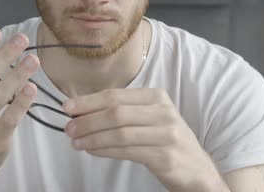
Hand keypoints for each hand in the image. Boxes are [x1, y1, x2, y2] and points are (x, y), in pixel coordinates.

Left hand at [62, 88, 225, 191]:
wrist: (196, 167)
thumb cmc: (163, 140)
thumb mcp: (148, 118)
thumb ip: (120, 111)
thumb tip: (80, 110)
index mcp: (156, 97)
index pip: (115, 96)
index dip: (88, 101)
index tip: (67, 107)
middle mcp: (163, 112)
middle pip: (116, 113)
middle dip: (88, 120)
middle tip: (69, 128)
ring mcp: (166, 134)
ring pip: (119, 133)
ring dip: (93, 138)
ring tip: (76, 142)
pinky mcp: (165, 156)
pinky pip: (127, 151)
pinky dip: (105, 151)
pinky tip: (92, 150)